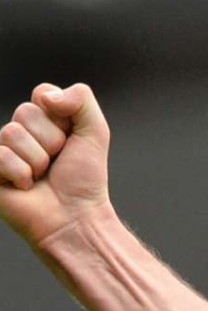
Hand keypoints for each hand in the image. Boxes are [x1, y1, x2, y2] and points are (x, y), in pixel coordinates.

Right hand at [0, 83, 110, 245]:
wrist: (75, 216)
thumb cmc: (85, 179)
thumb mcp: (95, 132)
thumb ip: (81, 99)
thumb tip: (45, 96)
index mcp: (45, 120)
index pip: (42, 94)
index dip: (61, 117)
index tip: (71, 140)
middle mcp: (22, 133)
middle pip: (26, 112)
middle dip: (51, 140)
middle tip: (57, 162)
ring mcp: (3, 151)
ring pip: (12, 133)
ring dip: (37, 160)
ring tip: (42, 176)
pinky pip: (0, 155)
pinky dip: (20, 173)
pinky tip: (26, 186)